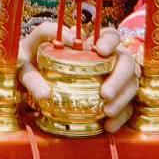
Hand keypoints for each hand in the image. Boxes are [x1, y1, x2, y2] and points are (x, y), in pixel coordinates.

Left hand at [18, 26, 139, 133]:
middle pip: (127, 63)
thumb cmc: (34, 60)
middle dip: (120, 77)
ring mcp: (115, 82)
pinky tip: (108, 125)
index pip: (111, 36)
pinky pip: (127, 109)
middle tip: (105, 93)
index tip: (100, 50)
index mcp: (92, 46)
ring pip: (131, 85)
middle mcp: (109, 62)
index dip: (111, 40)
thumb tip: (69, 37)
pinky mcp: (116, 102)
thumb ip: (45, 32)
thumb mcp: (33, 44)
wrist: (27, 87)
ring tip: (106, 111)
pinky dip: (120, 118)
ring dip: (123, 99)